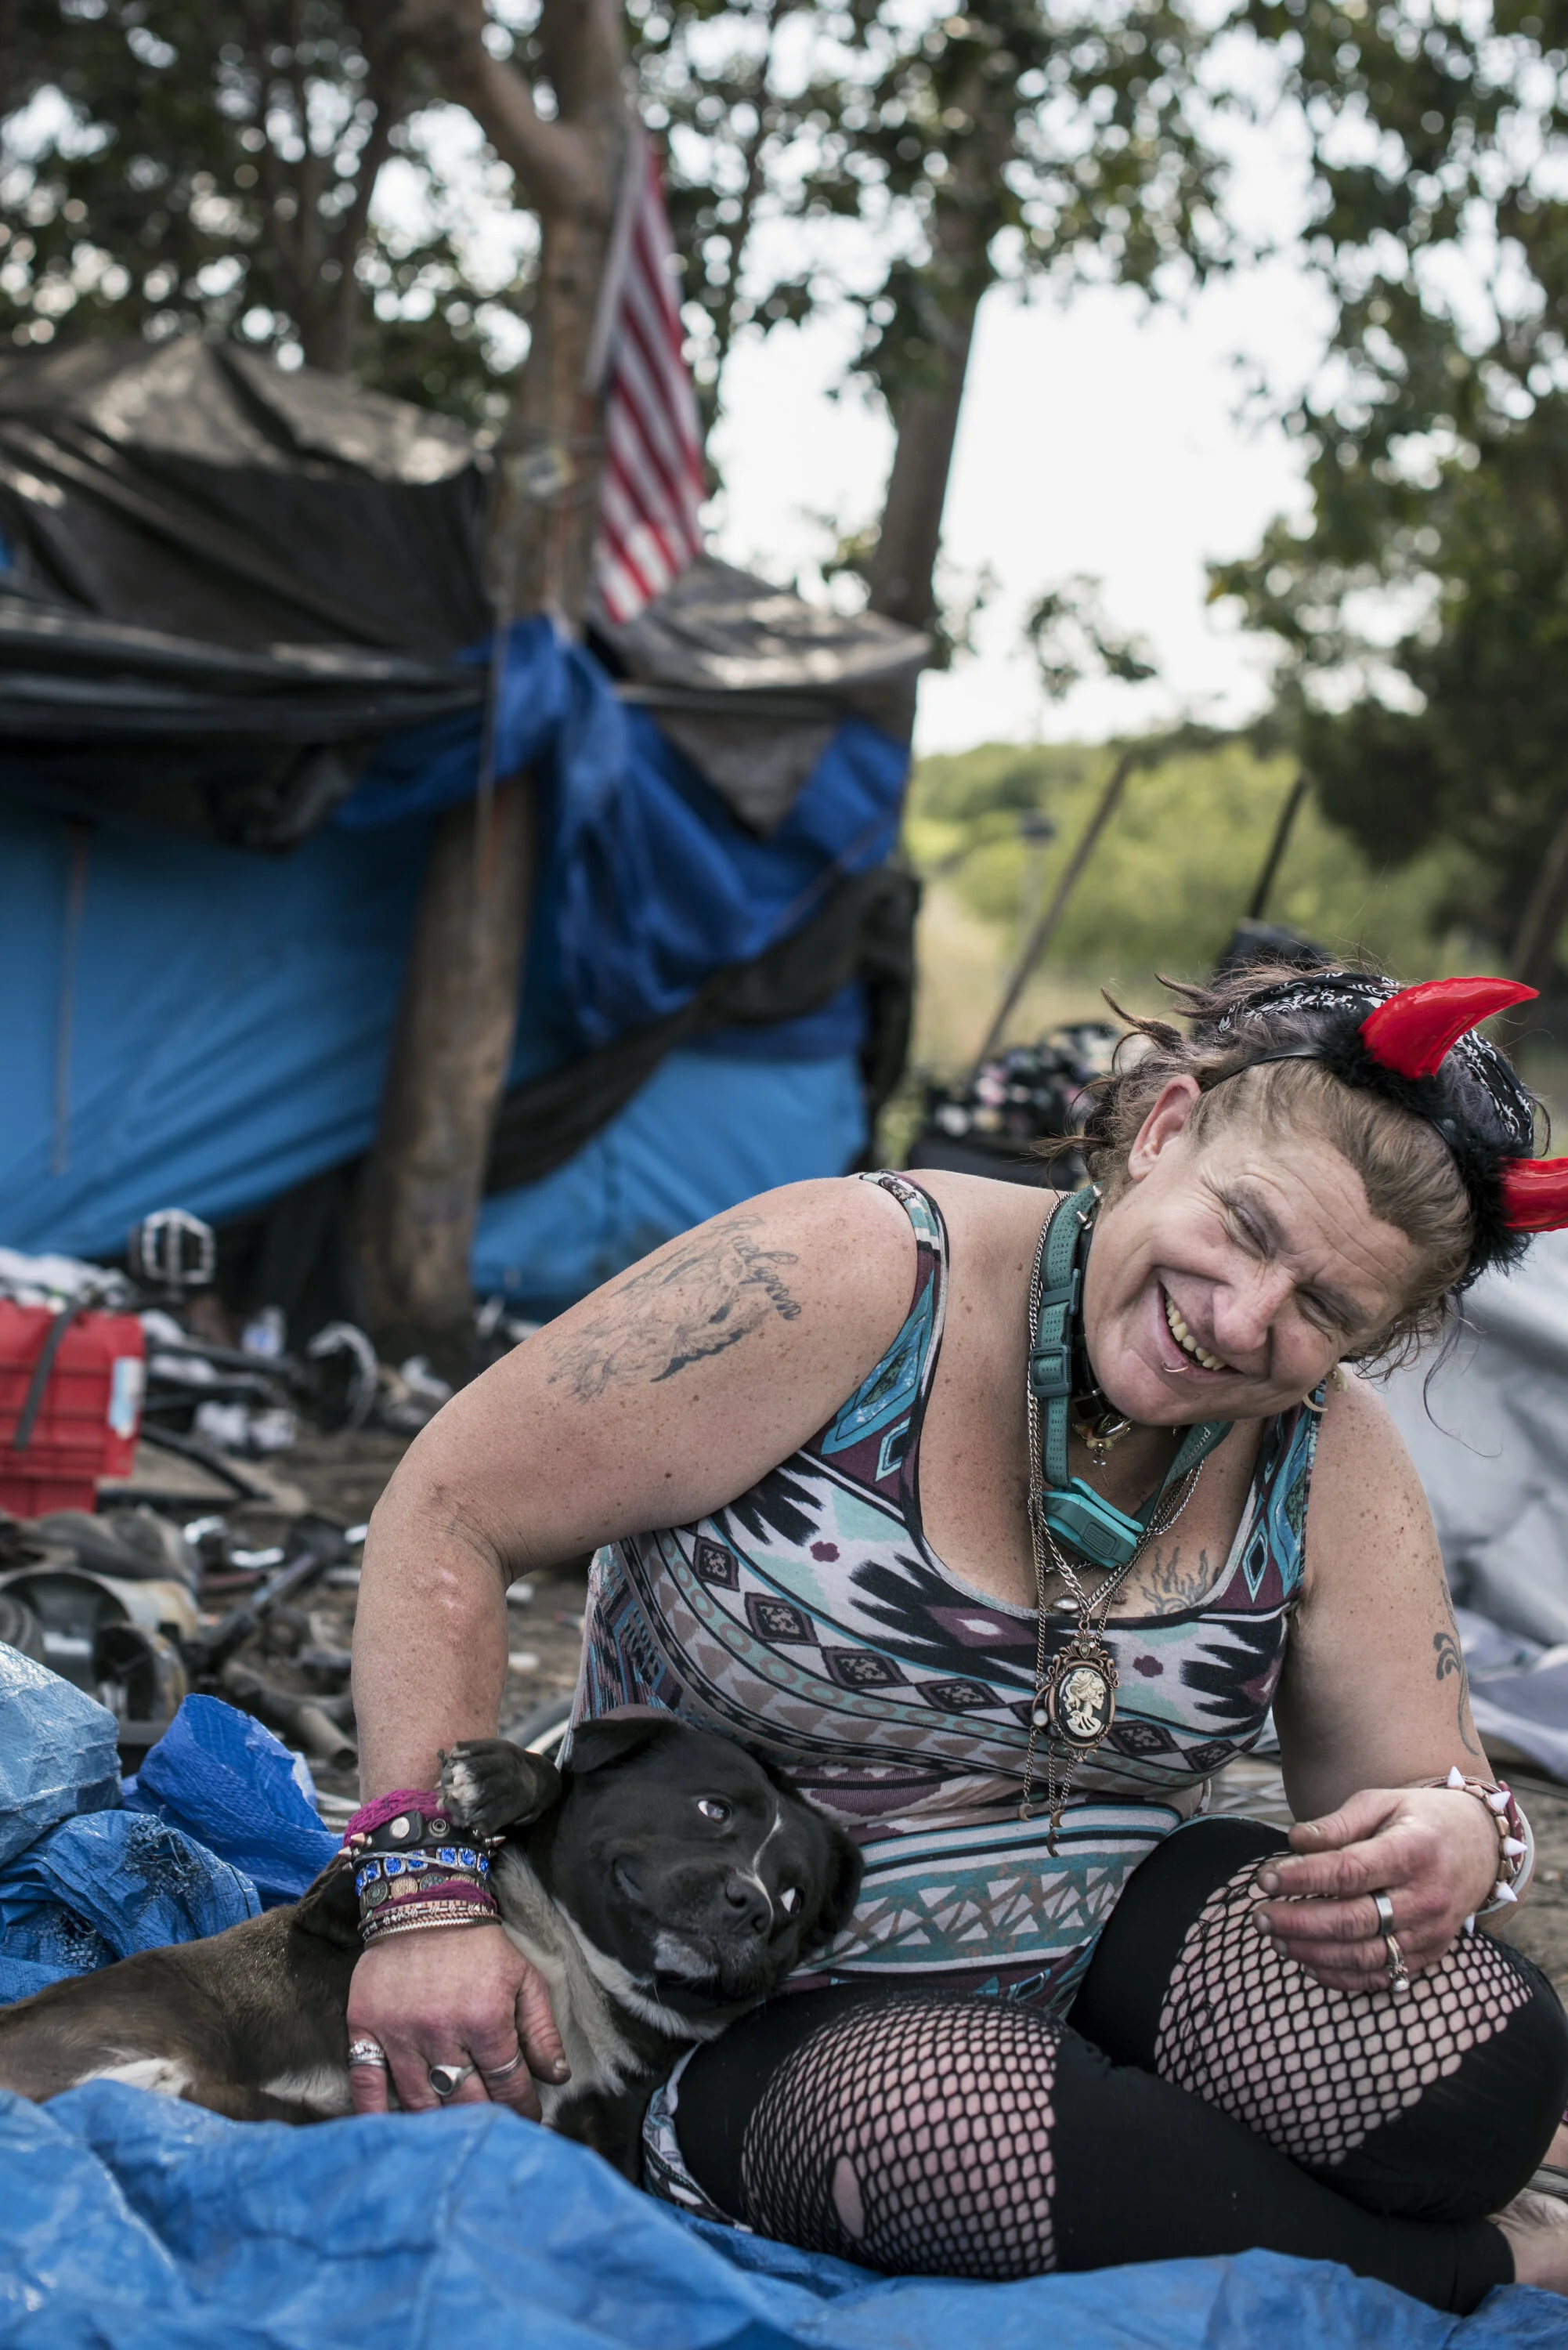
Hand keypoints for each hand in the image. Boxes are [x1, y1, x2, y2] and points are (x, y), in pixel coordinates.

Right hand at [345, 1922, 568, 2117]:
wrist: (423, 1904)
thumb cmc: (479, 1946)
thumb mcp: (523, 1978)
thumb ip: (541, 2030)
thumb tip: (557, 2078)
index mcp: (486, 2019)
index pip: (508, 2084)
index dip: (522, 2107)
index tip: (527, 2118)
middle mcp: (442, 2032)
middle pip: (467, 2100)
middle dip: (487, 2119)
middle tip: (496, 2130)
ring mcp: (400, 2033)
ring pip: (421, 2102)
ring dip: (441, 2126)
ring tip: (454, 2136)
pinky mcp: (365, 2028)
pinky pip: (366, 2084)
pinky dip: (374, 2114)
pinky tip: (391, 2133)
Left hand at [1251, 1783, 1500, 1992]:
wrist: (1480, 1846)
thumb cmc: (1419, 1819)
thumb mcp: (1381, 1802)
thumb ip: (1337, 1823)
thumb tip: (1294, 1840)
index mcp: (1414, 1850)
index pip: (1350, 1871)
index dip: (1303, 1878)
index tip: (1266, 1878)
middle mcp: (1426, 1897)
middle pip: (1354, 1920)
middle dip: (1299, 1921)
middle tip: (1259, 1916)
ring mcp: (1430, 1932)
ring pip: (1364, 1955)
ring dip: (1313, 1952)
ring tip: (1275, 1937)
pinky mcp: (1429, 1955)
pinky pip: (1381, 1975)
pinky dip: (1340, 1976)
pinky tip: (1306, 1961)